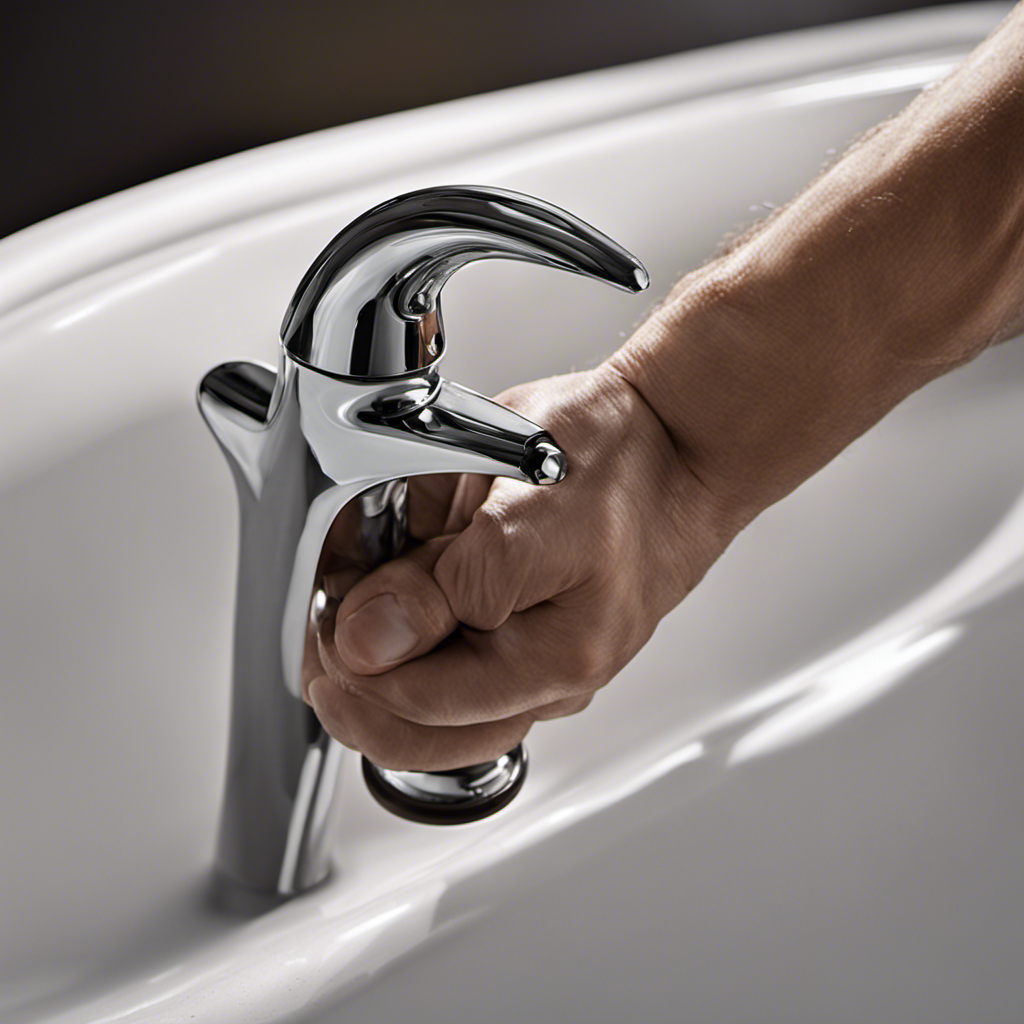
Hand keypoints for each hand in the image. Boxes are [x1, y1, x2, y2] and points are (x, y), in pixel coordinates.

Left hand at [303, 365, 734, 769]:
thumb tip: (368, 646)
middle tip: (326, 614)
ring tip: (364, 597)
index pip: (418, 709)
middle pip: (420, 730)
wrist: (675, 443)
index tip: (320, 615)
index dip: (352, 670)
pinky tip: (403, 592)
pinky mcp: (530, 643)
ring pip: (431, 707)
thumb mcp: (528, 511)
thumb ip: (446, 588)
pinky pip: (454, 672)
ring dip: (380, 664)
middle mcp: (546, 682)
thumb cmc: (622, 464)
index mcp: (553, 662)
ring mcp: (538, 666)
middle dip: (358, 679)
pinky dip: (412, 639)